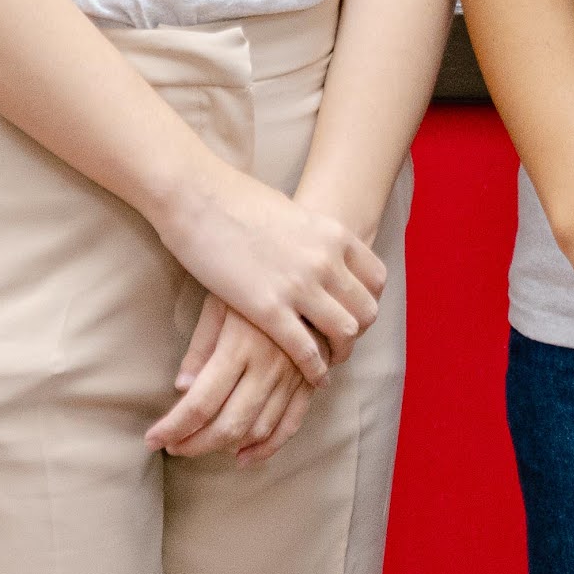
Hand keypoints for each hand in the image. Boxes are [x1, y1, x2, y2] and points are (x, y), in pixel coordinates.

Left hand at [150, 294, 314, 462]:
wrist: (309, 270)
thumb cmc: (253, 280)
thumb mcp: (219, 302)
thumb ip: (201, 347)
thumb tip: (182, 389)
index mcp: (240, 346)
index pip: (200, 403)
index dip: (174, 427)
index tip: (152, 440)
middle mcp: (268, 367)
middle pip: (228, 425)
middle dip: (194, 444)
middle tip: (172, 447)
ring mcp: (293, 377)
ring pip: (257, 429)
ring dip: (224, 448)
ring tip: (198, 447)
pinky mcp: (310, 381)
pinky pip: (290, 424)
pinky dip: (267, 447)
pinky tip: (243, 457)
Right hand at [152, 164, 388, 388]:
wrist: (198, 197)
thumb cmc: (236, 200)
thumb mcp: (291, 213)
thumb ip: (311, 237)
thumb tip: (316, 247)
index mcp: (333, 234)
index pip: (376, 278)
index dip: (369, 300)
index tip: (355, 311)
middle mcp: (326, 261)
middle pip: (366, 309)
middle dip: (358, 330)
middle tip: (343, 341)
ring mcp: (300, 286)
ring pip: (344, 332)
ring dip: (340, 352)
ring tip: (330, 361)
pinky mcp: (268, 309)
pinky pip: (307, 349)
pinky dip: (315, 368)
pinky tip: (312, 376)